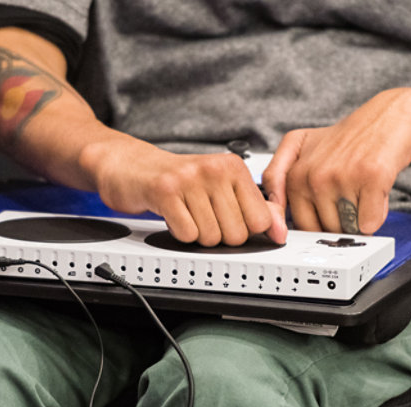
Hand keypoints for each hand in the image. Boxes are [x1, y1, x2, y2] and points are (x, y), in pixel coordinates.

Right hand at [82, 139, 287, 245]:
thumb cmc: (177, 180)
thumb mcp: (220, 188)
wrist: (130, 166)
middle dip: (218, 235)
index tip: (227, 219)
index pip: (260, 220)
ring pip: (212, 237)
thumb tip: (280, 232)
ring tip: (186, 213)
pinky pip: (187, 235)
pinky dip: (179, 233)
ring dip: (197, 234)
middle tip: (200, 215)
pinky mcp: (165, 192)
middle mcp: (214, 169)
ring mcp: (190, 179)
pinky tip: (173, 215)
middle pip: (236, 234)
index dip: (244, 229)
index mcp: (233, 167)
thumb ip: (254, 208)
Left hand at [263, 88, 410, 234]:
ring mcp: (340, 176)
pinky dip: (376, 216)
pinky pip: (369, 223)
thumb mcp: (302, 148)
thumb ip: (279, 179)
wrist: (392, 116)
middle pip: (321, 229)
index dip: (308, 230)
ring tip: (362, 189)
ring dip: (359, 218)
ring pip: (346, 228)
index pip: (293, 221)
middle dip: (338, 223)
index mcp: (294, 170)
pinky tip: (376, 192)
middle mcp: (312, 173)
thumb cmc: (349, 138)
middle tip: (348, 196)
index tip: (314, 230)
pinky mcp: (370, 178)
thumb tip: (277, 224)